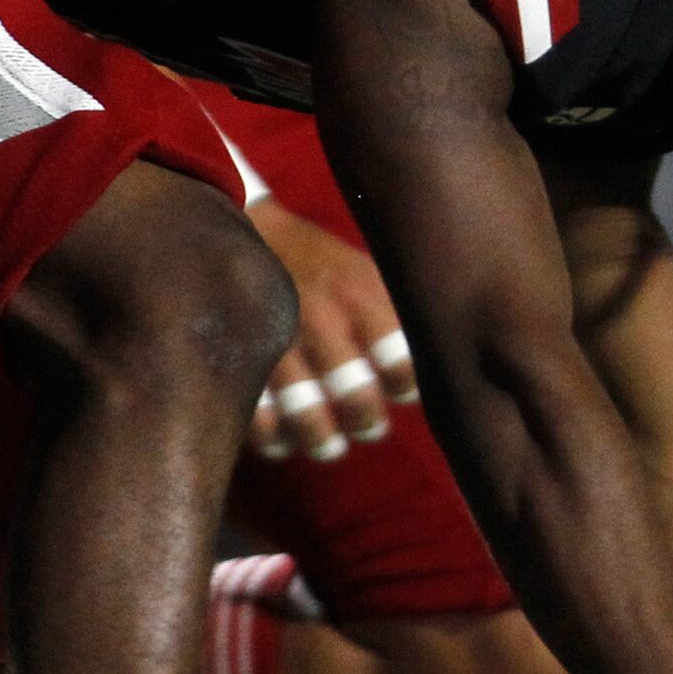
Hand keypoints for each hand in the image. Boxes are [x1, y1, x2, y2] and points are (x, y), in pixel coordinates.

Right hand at [242, 197, 416, 461]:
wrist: (244, 229)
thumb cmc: (318, 262)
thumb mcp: (363, 272)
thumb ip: (394, 317)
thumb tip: (434, 368)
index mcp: (361, 296)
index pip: (403, 365)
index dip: (406, 386)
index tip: (399, 389)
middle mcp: (322, 322)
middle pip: (359, 401)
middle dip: (368, 423)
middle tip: (368, 424)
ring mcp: (276, 344)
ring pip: (309, 420)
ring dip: (324, 442)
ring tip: (329, 444)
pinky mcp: (239, 360)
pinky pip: (261, 422)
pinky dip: (275, 439)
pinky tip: (284, 438)